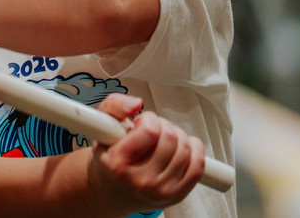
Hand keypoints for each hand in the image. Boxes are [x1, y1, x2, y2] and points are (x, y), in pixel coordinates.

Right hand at [88, 93, 205, 211]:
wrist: (111, 190)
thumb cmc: (110, 156)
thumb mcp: (102, 125)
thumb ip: (115, 105)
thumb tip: (136, 104)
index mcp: (118, 165)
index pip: (151, 130)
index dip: (148, 119)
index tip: (140, 123)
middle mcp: (141, 182)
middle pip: (171, 137)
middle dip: (162, 126)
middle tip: (150, 132)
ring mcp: (161, 191)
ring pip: (186, 148)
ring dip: (177, 136)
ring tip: (161, 141)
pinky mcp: (177, 195)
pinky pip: (198, 164)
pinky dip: (193, 150)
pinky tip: (178, 149)